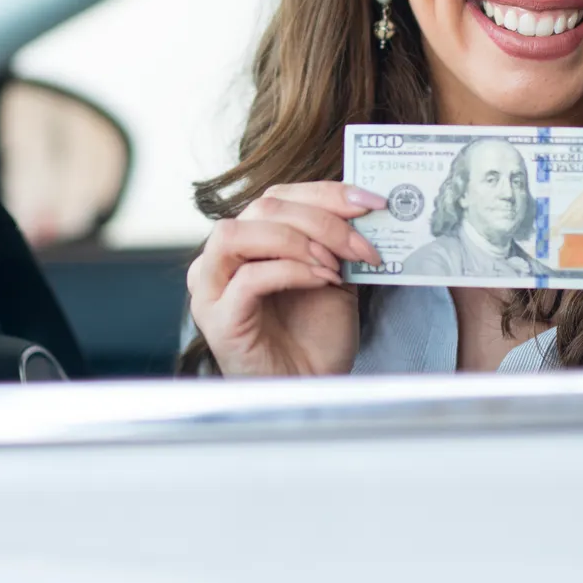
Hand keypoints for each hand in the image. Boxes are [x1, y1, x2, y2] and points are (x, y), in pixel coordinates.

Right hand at [186, 182, 384, 376]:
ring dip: (297, 240)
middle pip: (263, 208)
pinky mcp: (218, 319)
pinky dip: (292, 271)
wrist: (312, 389)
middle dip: (322, 220)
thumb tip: (364, 206)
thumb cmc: (316, 337)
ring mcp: (211, 288)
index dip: (327, 193)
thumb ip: (334, 241)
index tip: (371, 202)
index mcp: (246, 241)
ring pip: (238, 233)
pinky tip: (324, 281)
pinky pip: (248, 278)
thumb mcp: (333, 274)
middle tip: (361, 244)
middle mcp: (221, 259)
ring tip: (335, 264)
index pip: (278, 196)